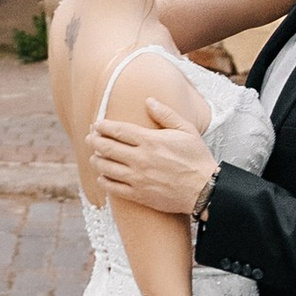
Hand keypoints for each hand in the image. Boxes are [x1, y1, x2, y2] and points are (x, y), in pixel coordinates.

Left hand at [90, 94, 219, 218]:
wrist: (205, 190)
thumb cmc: (196, 159)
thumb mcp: (186, 130)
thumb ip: (165, 114)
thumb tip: (148, 100)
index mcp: (150, 141)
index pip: (118, 130)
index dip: (103, 126)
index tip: (96, 124)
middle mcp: (140, 159)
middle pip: (107, 147)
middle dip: (94, 141)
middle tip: (90, 138)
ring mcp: (138, 178)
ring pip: (106, 168)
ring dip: (96, 160)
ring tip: (94, 157)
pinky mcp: (139, 195)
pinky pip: (114, 188)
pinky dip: (104, 181)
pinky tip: (103, 176)